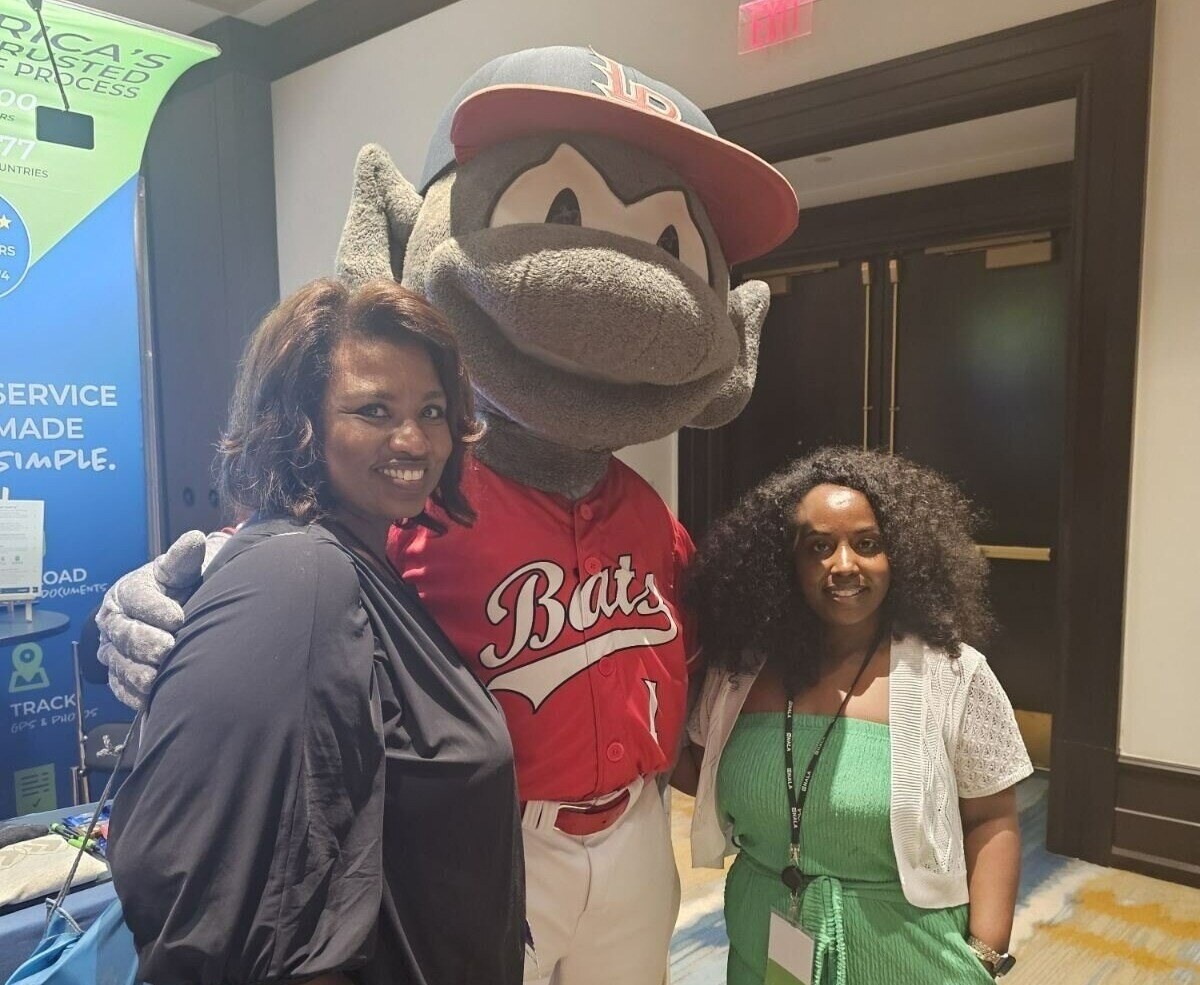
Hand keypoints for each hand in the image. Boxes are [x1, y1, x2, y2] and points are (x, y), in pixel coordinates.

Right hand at [97, 530, 229, 708]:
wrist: (177, 608)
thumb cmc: (179, 587)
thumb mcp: (181, 570)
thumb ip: (184, 559)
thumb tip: (195, 539)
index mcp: (127, 590)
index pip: (136, 599)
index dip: (155, 609)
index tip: (178, 617)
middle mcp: (114, 620)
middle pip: (124, 634)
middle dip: (145, 642)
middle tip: (167, 649)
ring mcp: (113, 648)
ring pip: (119, 662)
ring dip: (136, 672)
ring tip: (156, 678)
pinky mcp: (118, 672)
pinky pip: (120, 685)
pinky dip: (132, 693)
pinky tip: (148, 698)